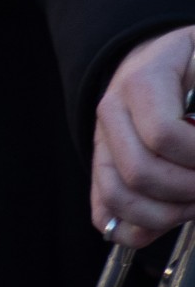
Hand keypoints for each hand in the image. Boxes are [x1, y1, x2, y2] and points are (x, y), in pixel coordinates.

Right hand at [95, 25, 194, 246]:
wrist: (157, 56)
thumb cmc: (194, 63)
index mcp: (142, 81)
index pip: (164, 135)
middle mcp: (112, 112)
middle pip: (140, 172)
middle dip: (189, 191)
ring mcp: (103, 142)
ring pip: (118, 198)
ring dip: (168, 215)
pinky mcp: (102, 166)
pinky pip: (105, 212)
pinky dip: (137, 230)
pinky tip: (170, 220)